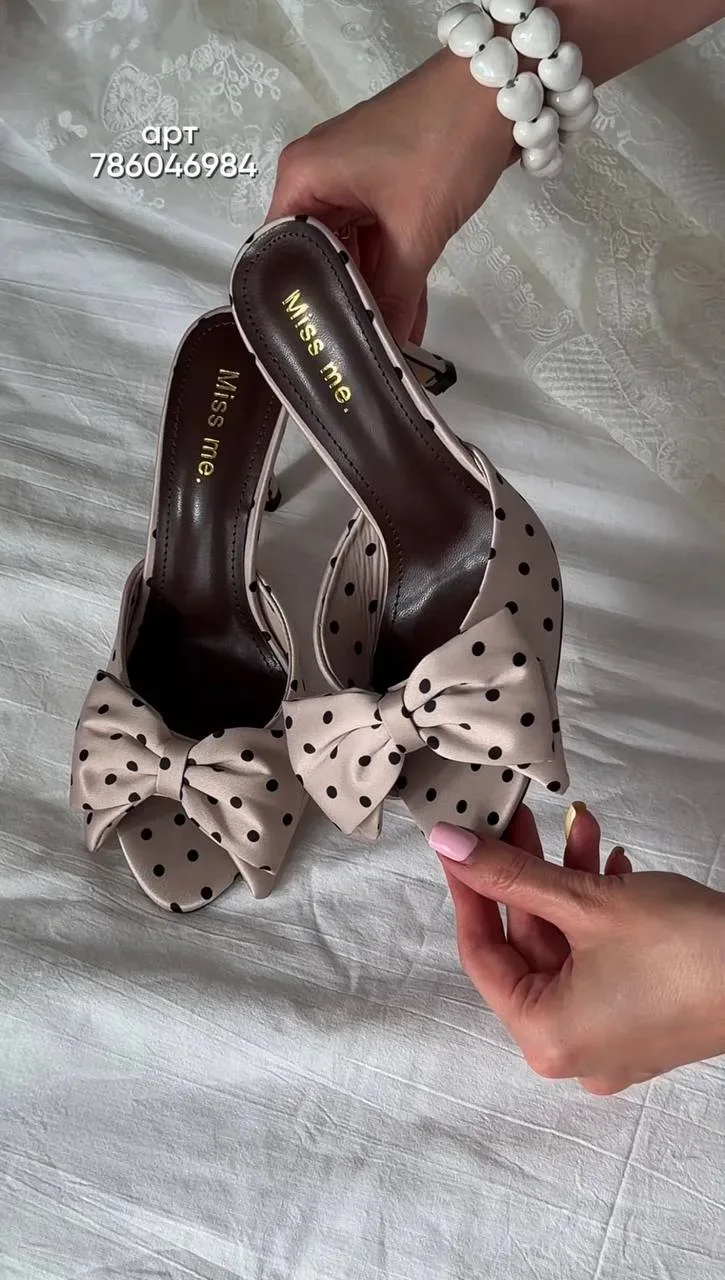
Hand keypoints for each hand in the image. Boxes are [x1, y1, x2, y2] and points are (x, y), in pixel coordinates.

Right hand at [267, 49, 512, 344]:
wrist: (503, 88)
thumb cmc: (443, 143)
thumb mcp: (415, 230)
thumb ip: (394, 295)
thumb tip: (386, 352)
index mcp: (304, 178)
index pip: (279, 252)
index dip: (292, 302)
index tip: (305, 346)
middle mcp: (318, 179)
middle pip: (317, 257)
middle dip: (341, 306)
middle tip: (346, 360)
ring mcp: (353, 182)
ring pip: (353, 254)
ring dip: (374, 296)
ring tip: (383, 352)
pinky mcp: (384, 188)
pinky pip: (379, 242)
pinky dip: (394, 276)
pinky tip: (406, 323)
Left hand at [430, 807, 724, 1093]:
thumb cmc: (687, 948)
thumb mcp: (585, 901)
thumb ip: (509, 873)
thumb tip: (449, 844)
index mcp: (547, 1037)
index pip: (483, 955)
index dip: (470, 890)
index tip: (460, 842)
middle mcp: (574, 1051)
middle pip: (529, 947)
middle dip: (530, 876)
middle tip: (522, 821)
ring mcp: (612, 1039)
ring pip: (569, 947)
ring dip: (570, 883)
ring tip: (583, 826)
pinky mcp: (645, 1018)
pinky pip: (601, 960)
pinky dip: (601, 912)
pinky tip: (615, 863)